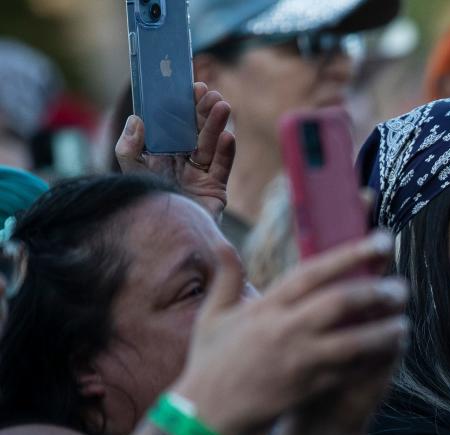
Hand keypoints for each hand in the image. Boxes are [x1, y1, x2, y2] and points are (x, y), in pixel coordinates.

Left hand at [115, 82, 235, 220]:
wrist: (165, 240)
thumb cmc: (146, 206)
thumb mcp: (131, 174)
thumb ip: (128, 147)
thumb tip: (136, 119)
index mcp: (164, 155)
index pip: (175, 124)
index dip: (183, 106)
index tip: (190, 87)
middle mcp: (184, 163)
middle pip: (196, 131)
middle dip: (203, 111)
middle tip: (209, 93)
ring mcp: (201, 176)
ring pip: (211, 145)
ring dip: (217, 125)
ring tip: (223, 106)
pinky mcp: (216, 191)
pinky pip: (222, 168)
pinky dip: (226, 153)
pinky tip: (228, 137)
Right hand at [172, 232, 406, 434]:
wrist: (207, 416)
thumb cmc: (209, 364)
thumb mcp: (212, 317)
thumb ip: (226, 278)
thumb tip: (222, 242)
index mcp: (266, 307)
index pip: (313, 271)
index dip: (351, 253)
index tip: (381, 240)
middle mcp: (285, 330)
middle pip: (340, 303)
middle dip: (376, 292)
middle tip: (401, 286)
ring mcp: (299, 360)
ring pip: (352, 341)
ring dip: (383, 332)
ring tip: (403, 324)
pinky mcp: (309, 388)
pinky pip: (350, 372)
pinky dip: (372, 362)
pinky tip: (389, 353)